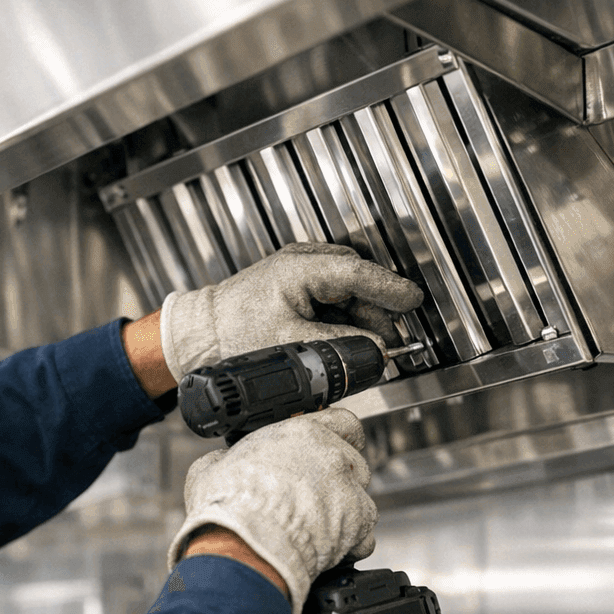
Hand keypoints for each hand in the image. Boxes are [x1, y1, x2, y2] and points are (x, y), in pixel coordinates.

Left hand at [159, 242, 421, 381]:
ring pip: (347, 290)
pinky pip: (332, 297)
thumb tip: (375, 351)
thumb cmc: (232, 335)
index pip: (358, 273)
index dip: (390, 289)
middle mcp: (302, 262)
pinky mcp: (296, 286)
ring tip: (367, 347)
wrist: (201, 335)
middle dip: (377, 311)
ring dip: (361, 317)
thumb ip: (338, 347)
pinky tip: (347, 339)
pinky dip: (344, 317)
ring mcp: (299, 271)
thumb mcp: (291, 345)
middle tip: (389, 342)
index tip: (413, 302)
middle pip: (357, 281)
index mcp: (300, 269)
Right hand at [169, 408, 376, 613]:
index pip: (343, 422)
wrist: (245, 545)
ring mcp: (348, 489)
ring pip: (362, 499)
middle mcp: (330, 456)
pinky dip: (351, 545)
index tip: (338, 448)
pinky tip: (328, 551)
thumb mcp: (210, 468)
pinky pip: (365, 535)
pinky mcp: (358, 522)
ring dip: (346, 514)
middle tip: (317, 499)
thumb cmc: (228, 508)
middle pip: (355, 463)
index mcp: (300, 434)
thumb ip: (227, 459)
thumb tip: (223, 462)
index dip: (342, 437)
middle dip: (340, 481)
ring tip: (317, 530)